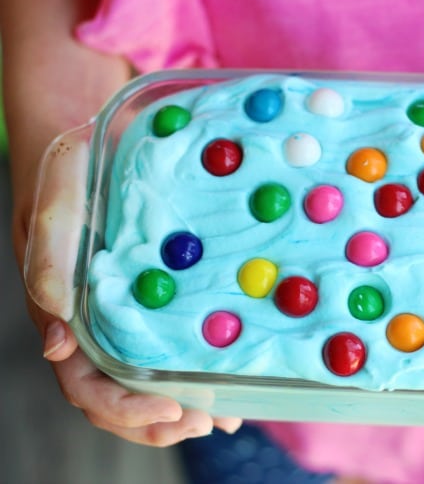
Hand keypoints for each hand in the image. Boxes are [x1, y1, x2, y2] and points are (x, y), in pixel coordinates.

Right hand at [17, 134, 242, 446]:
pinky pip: (179, 342)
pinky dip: (202, 367)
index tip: (169, 409)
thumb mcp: (55, 207)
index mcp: (65, 317)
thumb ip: (49, 265)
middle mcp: (97, 325)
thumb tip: (56, 345)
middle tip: (209, 422)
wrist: (96, 140)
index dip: (123, 408)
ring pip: (152, 379)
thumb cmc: (66, 172)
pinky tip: (235, 380)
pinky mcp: (161, 297)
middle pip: (122, 396)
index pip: (85, 384)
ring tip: (227, 417)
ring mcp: (131, 314)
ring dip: (186, 405)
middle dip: (162, 420)